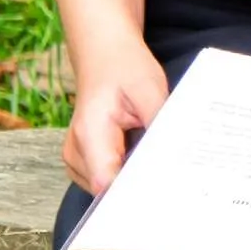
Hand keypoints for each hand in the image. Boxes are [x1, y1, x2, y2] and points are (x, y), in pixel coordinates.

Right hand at [64, 37, 167, 192]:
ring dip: (134, 184)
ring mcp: (77, 160)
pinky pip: (108, 182)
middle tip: (173, 184)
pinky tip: (147, 164)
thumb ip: (160, 124)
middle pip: (108, 192)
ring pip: (109, 191)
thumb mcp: (149, 89)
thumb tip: (173, 155)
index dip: (134, 194)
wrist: (104, 54)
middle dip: (140, 190)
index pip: (107, 183)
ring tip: (160, 168)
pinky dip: (128, 177)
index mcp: (89, 133)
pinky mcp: (84, 162)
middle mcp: (76, 152)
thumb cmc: (125, 68)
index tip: (163, 195)